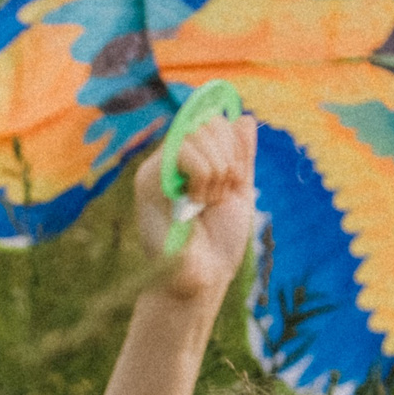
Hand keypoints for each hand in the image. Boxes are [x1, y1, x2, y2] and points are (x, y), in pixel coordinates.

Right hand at [133, 112, 255, 300]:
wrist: (205, 275)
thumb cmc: (221, 241)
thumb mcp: (240, 192)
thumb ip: (242, 157)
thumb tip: (245, 119)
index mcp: (193, 160)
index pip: (215, 121)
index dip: (233, 145)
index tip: (235, 180)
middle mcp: (172, 160)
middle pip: (207, 122)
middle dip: (227, 159)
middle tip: (220, 195)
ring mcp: (158, 168)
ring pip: (195, 133)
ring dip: (215, 171)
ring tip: (206, 203)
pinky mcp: (148, 180)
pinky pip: (183, 151)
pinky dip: (202, 176)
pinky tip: (193, 203)